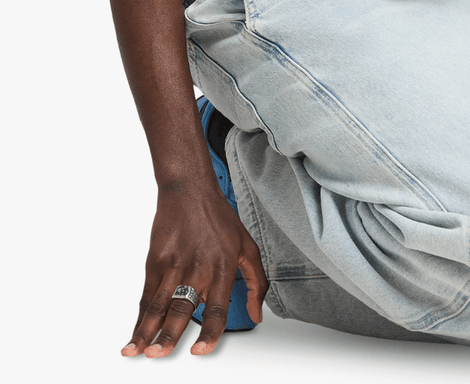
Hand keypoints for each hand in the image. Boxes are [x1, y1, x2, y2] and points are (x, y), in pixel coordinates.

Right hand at [122, 183, 267, 357]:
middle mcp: (198, 269)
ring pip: (159, 305)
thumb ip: (256, 283)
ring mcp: (174, 265)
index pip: (216, 309)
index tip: (201, 351)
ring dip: (147, 331)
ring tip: (140, 350)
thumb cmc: (219, 218)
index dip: (209, 334)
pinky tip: (136, 332)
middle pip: (182, 310)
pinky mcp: (156, 261)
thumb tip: (257, 314)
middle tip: (159, 355)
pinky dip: (141, 316)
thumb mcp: (248, 246)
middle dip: (169, 337)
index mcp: (222, 268)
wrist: (190, 190)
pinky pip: (148, 295)